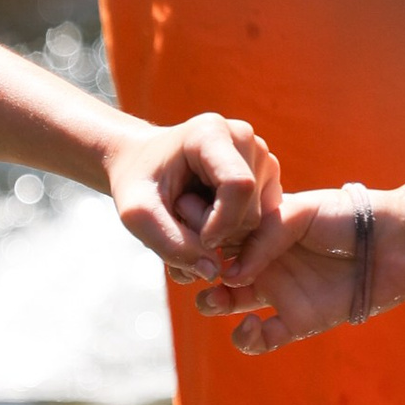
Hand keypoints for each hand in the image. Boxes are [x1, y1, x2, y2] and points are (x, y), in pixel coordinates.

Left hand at [99, 111, 276, 272]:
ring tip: (190, 220)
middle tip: (181, 224)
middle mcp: (244, 139)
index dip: (220, 223)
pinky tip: (207, 224)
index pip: (239, 186)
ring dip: (224, 235)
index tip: (195, 239)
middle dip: (218, 232)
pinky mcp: (267, 177)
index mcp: (212, 133)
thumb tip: (213, 271)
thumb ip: (170, 243)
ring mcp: (260, 157)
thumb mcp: (137, 214)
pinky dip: (235, 233)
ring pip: (260, 220)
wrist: (143, 165)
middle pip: (251, 209)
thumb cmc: (137, 183)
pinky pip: (263, 222)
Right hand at [189, 184, 402, 353]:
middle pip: (214, 272)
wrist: (394, 243)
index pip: (217, 237)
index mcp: (260, 231)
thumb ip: (263, 235)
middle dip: (200, 274)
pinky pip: (259, 340)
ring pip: (228, 305)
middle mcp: (263, 262)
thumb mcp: (300, 210)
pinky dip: (246, 339)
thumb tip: (232, 273)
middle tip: (202, 273)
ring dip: (214, 304)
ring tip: (219, 298)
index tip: (190, 240)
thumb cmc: (348, 217)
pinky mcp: (296, 322)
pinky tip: (249, 325)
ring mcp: (278, 293)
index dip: (199, 241)